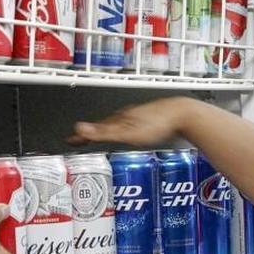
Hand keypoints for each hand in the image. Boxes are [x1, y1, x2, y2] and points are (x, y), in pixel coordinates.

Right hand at [68, 97, 199, 146]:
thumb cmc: (158, 123)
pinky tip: (129, 134)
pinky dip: (122, 130)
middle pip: (104, 125)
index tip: (70, 139)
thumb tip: (80, 129)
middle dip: (91, 132)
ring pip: (117, 123)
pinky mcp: (150, 120)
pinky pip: (130, 125)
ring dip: (106, 130)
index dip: (81, 135)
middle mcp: (127, 116)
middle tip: (80, 139)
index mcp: (119, 119)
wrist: (183, 114)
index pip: (93, 128)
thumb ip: (104, 132)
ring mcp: (139, 117)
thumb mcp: (127, 132)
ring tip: (99, 137)